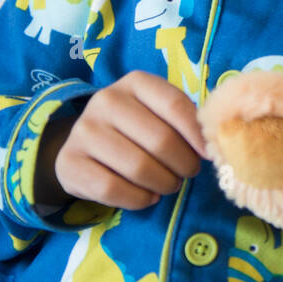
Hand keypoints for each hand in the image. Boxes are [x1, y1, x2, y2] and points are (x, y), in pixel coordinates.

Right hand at [45, 71, 208, 210]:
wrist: (84, 144)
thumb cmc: (136, 126)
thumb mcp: (159, 111)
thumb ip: (186, 119)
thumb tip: (213, 144)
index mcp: (135, 82)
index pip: (175, 106)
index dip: (197, 135)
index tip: (208, 154)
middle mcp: (106, 101)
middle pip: (161, 140)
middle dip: (184, 164)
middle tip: (187, 173)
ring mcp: (83, 131)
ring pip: (139, 168)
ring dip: (164, 184)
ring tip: (169, 184)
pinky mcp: (69, 163)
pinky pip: (113, 190)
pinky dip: (139, 199)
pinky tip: (147, 196)